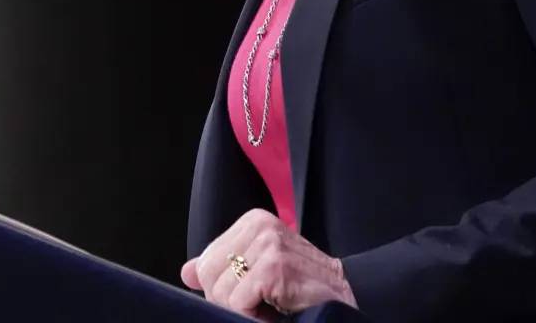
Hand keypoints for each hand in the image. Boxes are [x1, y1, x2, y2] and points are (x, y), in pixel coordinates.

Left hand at [179, 209, 355, 318]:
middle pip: (209, 275)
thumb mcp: (258, 269)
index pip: (207, 261)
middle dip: (228, 301)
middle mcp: (260, 226)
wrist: (348, 297)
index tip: (252, 294)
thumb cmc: (302, 287)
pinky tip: (277, 312)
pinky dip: (253, 317)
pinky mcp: (275, 267)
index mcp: (253, 221)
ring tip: (271, 307)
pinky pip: (238, 302)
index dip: (221, 289)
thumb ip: (223, 267)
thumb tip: (187, 272)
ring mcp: (268, 245)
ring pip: (221, 292)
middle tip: (260, 305)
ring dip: (243, 311)